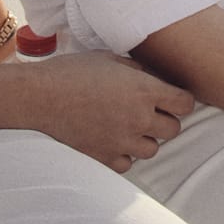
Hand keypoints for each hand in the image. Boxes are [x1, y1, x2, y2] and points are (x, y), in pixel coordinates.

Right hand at [25, 52, 193, 171]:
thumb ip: (137, 70)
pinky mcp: (104, 158)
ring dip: (145, 139)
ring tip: (127, 126)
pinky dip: (124, 155)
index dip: (180, 101)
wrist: (38, 97)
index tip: (170, 98)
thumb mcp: (109, 59)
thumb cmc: (71, 71)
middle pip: (174, 130)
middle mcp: (139, 118)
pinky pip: (127, 164)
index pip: (185, 104)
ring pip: (152, 150)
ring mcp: (122, 141)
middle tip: (148, 112)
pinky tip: (112, 140)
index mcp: (144, 90)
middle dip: (164, 120)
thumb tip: (153, 78)